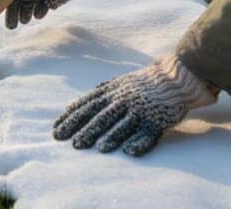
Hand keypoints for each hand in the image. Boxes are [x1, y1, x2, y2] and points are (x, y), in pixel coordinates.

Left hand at [52, 55, 218, 155]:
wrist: (173, 78)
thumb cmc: (141, 84)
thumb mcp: (117, 83)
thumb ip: (100, 93)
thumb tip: (76, 105)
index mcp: (111, 91)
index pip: (86, 104)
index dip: (71, 118)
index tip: (57, 130)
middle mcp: (123, 99)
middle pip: (101, 116)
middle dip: (85, 130)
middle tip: (72, 143)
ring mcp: (140, 109)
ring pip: (123, 124)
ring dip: (111, 136)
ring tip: (98, 148)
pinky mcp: (157, 119)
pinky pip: (148, 132)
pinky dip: (139, 142)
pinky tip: (130, 151)